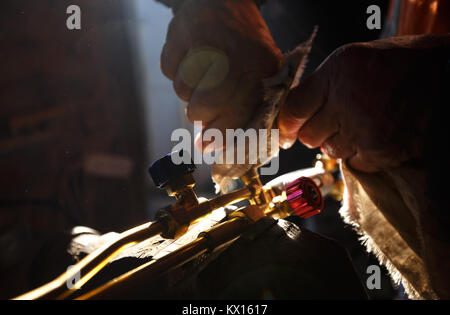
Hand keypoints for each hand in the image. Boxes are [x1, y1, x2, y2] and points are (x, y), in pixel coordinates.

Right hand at [161, 0, 281, 150]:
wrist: (225, 1)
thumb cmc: (245, 46)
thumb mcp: (262, 72)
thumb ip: (252, 109)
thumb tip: (223, 145)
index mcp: (261, 69)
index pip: (237, 115)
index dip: (220, 136)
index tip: (207, 146)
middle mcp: (233, 56)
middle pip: (204, 107)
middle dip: (200, 115)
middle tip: (202, 109)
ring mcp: (204, 43)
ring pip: (183, 91)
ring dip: (189, 91)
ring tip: (201, 74)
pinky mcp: (180, 33)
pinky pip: (169, 71)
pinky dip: (175, 71)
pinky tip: (189, 58)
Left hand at [278, 34, 448, 171]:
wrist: (445, 75)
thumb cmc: (399, 65)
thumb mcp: (353, 60)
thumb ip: (321, 85)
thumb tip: (293, 116)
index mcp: (339, 73)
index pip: (294, 109)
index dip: (286, 125)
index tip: (285, 134)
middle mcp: (348, 101)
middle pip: (309, 136)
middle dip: (316, 132)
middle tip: (335, 121)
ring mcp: (364, 130)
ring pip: (330, 151)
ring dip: (340, 143)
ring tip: (362, 124)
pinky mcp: (380, 152)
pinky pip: (354, 163)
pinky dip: (361, 154)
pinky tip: (376, 135)